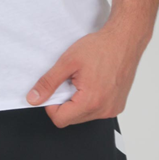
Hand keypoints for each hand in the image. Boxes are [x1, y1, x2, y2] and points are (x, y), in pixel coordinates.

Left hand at [26, 24, 145, 127]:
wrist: (124, 40)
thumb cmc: (101, 48)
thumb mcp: (68, 62)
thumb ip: (48, 82)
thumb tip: (34, 98)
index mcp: (90, 101)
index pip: (60, 119)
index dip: (51, 105)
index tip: (55, 89)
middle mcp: (104, 110)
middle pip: (72, 119)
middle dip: (65, 103)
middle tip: (71, 81)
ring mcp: (113, 109)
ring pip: (84, 116)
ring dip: (78, 102)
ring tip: (84, 81)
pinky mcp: (118, 106)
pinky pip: (97, 111)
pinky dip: (90, 101)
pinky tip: (94, 83)